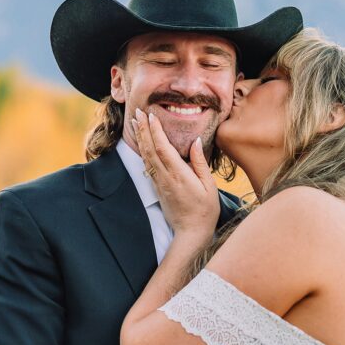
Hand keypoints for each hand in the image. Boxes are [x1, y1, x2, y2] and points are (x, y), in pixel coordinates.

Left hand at [132, 108, 219, 240]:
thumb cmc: (204, 210)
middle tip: (137, 112)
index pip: (163, 148)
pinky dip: (143, 150)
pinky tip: (142, 142)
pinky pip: (148, 165)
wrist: (190, 233)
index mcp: (179, 175)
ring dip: (140, 138)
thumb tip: (195, 141)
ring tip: (135, 122)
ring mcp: (159, 183)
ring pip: (146, 156)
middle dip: (143, 129)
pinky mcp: (157, 187)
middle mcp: (165, 177)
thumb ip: (200, 163)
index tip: (151, 116)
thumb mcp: (209, 186)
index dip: (155, 131)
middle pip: (150, 149)